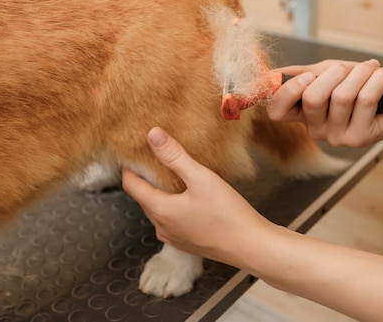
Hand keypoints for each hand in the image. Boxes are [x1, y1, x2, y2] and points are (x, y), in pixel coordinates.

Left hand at [122, 127, 271, 265]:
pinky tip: (190, 197)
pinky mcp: (187, 243)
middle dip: (147, 178)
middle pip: (144, 197)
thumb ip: (175, 156)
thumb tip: (152, 135)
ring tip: (175, 175)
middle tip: (156, 158)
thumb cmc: (228, 213)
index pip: (131, 185)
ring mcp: (173, 238)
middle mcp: (161, 227)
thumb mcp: (201, 178)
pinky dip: (174, 206)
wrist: (252, 246)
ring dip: (161, 192)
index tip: (135, 152)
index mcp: (160, 210)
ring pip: (158, 209)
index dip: (130, 167)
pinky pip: (172, 220)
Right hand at [267, 59, 382, 146]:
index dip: (287, 91)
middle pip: (312, 98)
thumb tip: (271, 72)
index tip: (308, 76)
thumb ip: (300, 73)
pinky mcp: (361, 138)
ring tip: (372, 68)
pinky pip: (366, 100)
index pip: (277, 111)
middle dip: (333, 73)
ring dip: (360, 73)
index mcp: (302, 115)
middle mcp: (315, 130)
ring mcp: (337, 137)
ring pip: (342, 96)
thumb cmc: (359, 83)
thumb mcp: (325, 73)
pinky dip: (377, 79)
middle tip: (347, 68)